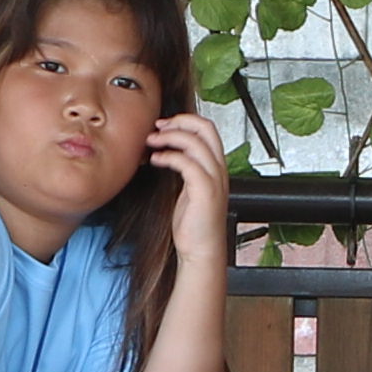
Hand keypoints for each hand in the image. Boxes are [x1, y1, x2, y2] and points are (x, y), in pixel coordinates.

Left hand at [143, 106, 229, 274]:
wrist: (202, 250)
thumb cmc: (194, 224)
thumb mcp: (189, 190)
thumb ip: (185, 169)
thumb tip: (168, 153)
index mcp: (216, 167)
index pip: (208, 129)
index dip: (185, 121)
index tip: (164, 125)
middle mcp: (219, 169)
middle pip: (206, 128)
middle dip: (180, 121)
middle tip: (158, 127)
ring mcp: (214, 179)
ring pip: (196, 142)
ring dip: (170, 137)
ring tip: (152, 141)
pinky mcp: (205, 191)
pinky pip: (187, 163)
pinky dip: (169, 156)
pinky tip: (156, 160)